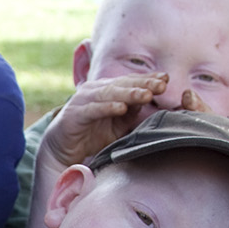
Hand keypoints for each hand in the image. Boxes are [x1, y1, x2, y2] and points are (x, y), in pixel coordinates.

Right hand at [40, 74, 168, 170]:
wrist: (62, 148)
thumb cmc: (93, 135)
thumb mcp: (119, 125)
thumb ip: (134, 113)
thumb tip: (155, 104)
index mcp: (108, 90)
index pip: (131, 82)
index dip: (148, 79)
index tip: (166, 79)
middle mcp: (96, 91)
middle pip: (123, 84)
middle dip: (143, 84)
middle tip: (162, 85)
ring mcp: (84, 100)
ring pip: (109, 93)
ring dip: (129, 94)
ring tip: (146, 95)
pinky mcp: (74, 114)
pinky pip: (93, 109)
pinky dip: (107, 107)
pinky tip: (120, 108)